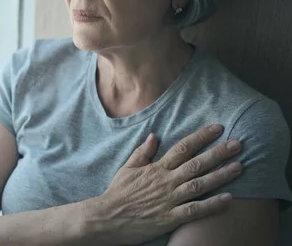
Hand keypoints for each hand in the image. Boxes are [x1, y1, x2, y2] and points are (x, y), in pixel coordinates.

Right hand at [95, 125, 242, 244]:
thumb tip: (155, 135)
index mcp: (156, 168)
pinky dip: (212, 204)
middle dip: (218, 153)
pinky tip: (229, 198)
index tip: (218, 128)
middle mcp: (165, 181)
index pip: (182, 148)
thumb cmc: (117, 193)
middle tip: (238, 144)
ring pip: (199, 185)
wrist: (107, 218)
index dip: (201, 137)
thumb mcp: (127, 168)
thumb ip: (143, 152)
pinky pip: (195, 210)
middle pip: (196, 163)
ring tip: (239, 167)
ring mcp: (169, 199)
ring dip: (221, 175)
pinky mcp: (170, 218)